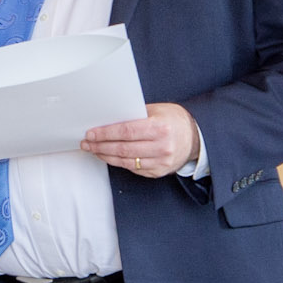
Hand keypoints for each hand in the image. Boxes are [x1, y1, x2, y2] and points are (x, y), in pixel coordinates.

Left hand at [81, 103, 200, 177]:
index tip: (92, 133)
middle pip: (123, 149)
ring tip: (94, 149)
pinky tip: (109, 156)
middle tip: (87, 142)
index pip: (127, 131)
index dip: (106, 133)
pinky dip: (118, 162)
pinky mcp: (158, 172)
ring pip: (126, 162)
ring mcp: (161, 162)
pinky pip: (133, 169)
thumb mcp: (157, 110)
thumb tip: (108, 119)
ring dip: (106, 156)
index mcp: (160, 128)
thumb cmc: (174, 120)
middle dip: (101, 146)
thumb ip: (135, 115)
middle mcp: (162, 147)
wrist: (195, 137)